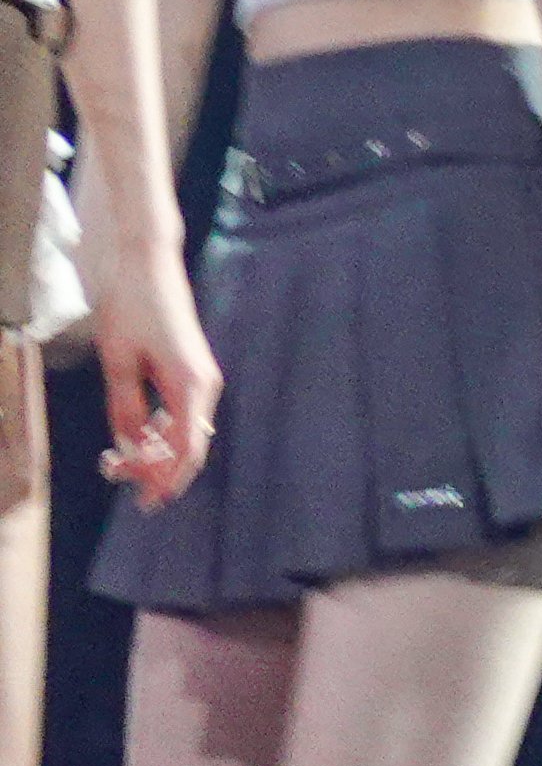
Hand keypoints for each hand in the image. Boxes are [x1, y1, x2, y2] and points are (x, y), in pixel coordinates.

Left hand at [83, 250, 219, 508]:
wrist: (147, 263)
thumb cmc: (133, 306)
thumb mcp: (117, 361)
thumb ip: (124, 408)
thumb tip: (127, 447)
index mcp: (192, 385)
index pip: (188, 448)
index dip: (168, 480)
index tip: (146, 502)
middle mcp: (204, 385)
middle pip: (187, 444)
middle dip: (155, 467)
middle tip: (114, 472)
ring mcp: (199, 378)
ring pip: (183, 431)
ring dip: (154, 449)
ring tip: (116, 456)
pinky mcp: (189, 371)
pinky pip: (180, 414)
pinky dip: (158, 430)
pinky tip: (134, 432)